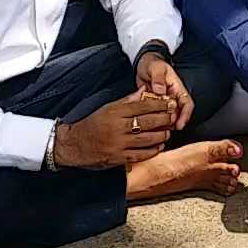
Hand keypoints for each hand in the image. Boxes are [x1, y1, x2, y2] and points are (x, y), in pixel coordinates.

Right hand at [53, 91, 174, 168]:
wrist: (74, 144)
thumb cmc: (92, 124)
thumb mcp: (108, 108)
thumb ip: (128, 100)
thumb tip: (144, 89)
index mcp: (116, 112)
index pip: (143, 106)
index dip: (159, 105)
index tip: (170, 104)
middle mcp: (118, 127)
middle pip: (147, 122)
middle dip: (164, 119)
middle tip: (173, 117)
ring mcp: (119, 144)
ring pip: (147, 139)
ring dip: (161, 135)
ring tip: (168, 132)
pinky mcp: (118, 158)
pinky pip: (140, 155)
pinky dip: (152, 151)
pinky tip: (159, 146)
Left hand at [135, 51, 193, 129]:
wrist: (143, 64)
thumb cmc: (152, 64)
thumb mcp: (155, 67)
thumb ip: (158, 78)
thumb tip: (160, 90)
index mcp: (177, 87)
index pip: (187, 103)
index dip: (185, 115)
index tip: (179, 125)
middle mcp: (172, 96)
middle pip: (178, 114)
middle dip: (172, 123)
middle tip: (163, 130)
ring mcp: (163, 102)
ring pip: (167, 117)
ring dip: (163, 124)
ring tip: (155, 130)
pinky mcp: (154, 105)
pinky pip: (156, 115)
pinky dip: (153, 121)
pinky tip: (147, 127)